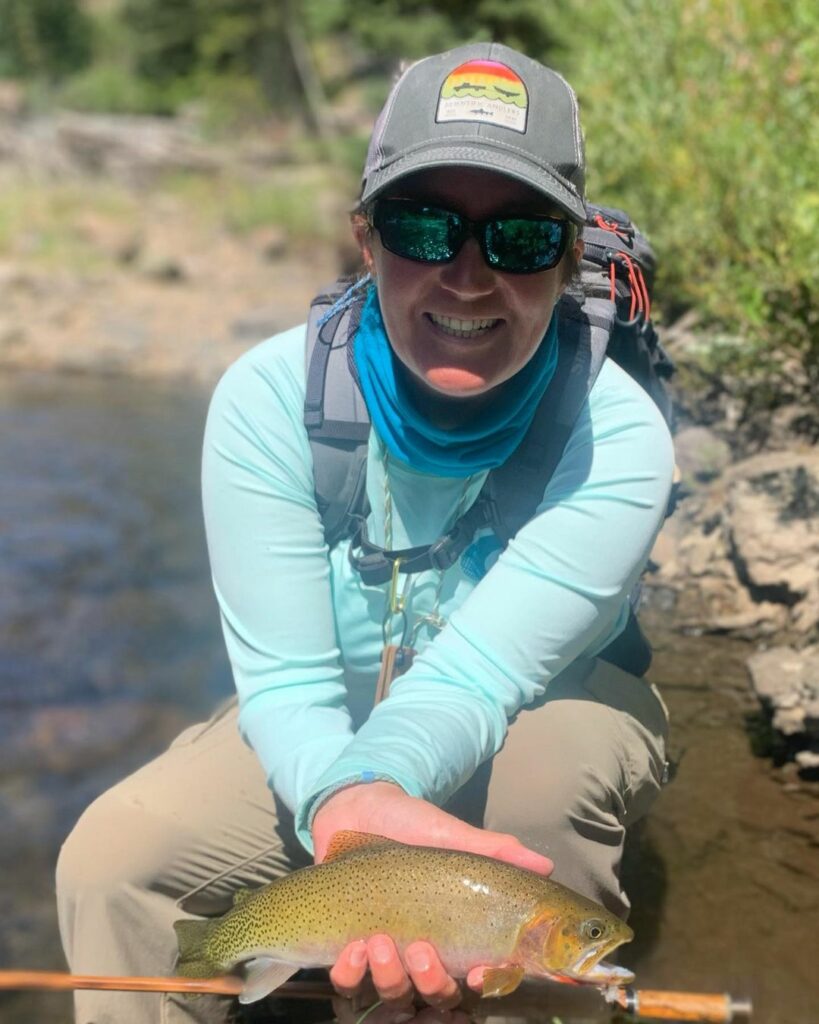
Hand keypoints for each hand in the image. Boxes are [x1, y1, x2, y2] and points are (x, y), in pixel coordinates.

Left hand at [313, 782, 552, 1018]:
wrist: (356, 809)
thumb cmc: (410, 824)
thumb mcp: (451, 833)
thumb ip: (494, 850)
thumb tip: (545, 864)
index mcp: (455, 930)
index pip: (481, 974)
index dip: (486, 983)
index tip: (479, 973)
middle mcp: (424, 951)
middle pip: (437, 996)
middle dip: (431, 982)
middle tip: (421, 951)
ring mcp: (385, 954)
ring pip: (395, 995)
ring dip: (389, 976)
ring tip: (377, 941)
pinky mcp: (347, 951)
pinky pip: (350, 984)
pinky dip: (350, 973)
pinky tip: (353, 946)